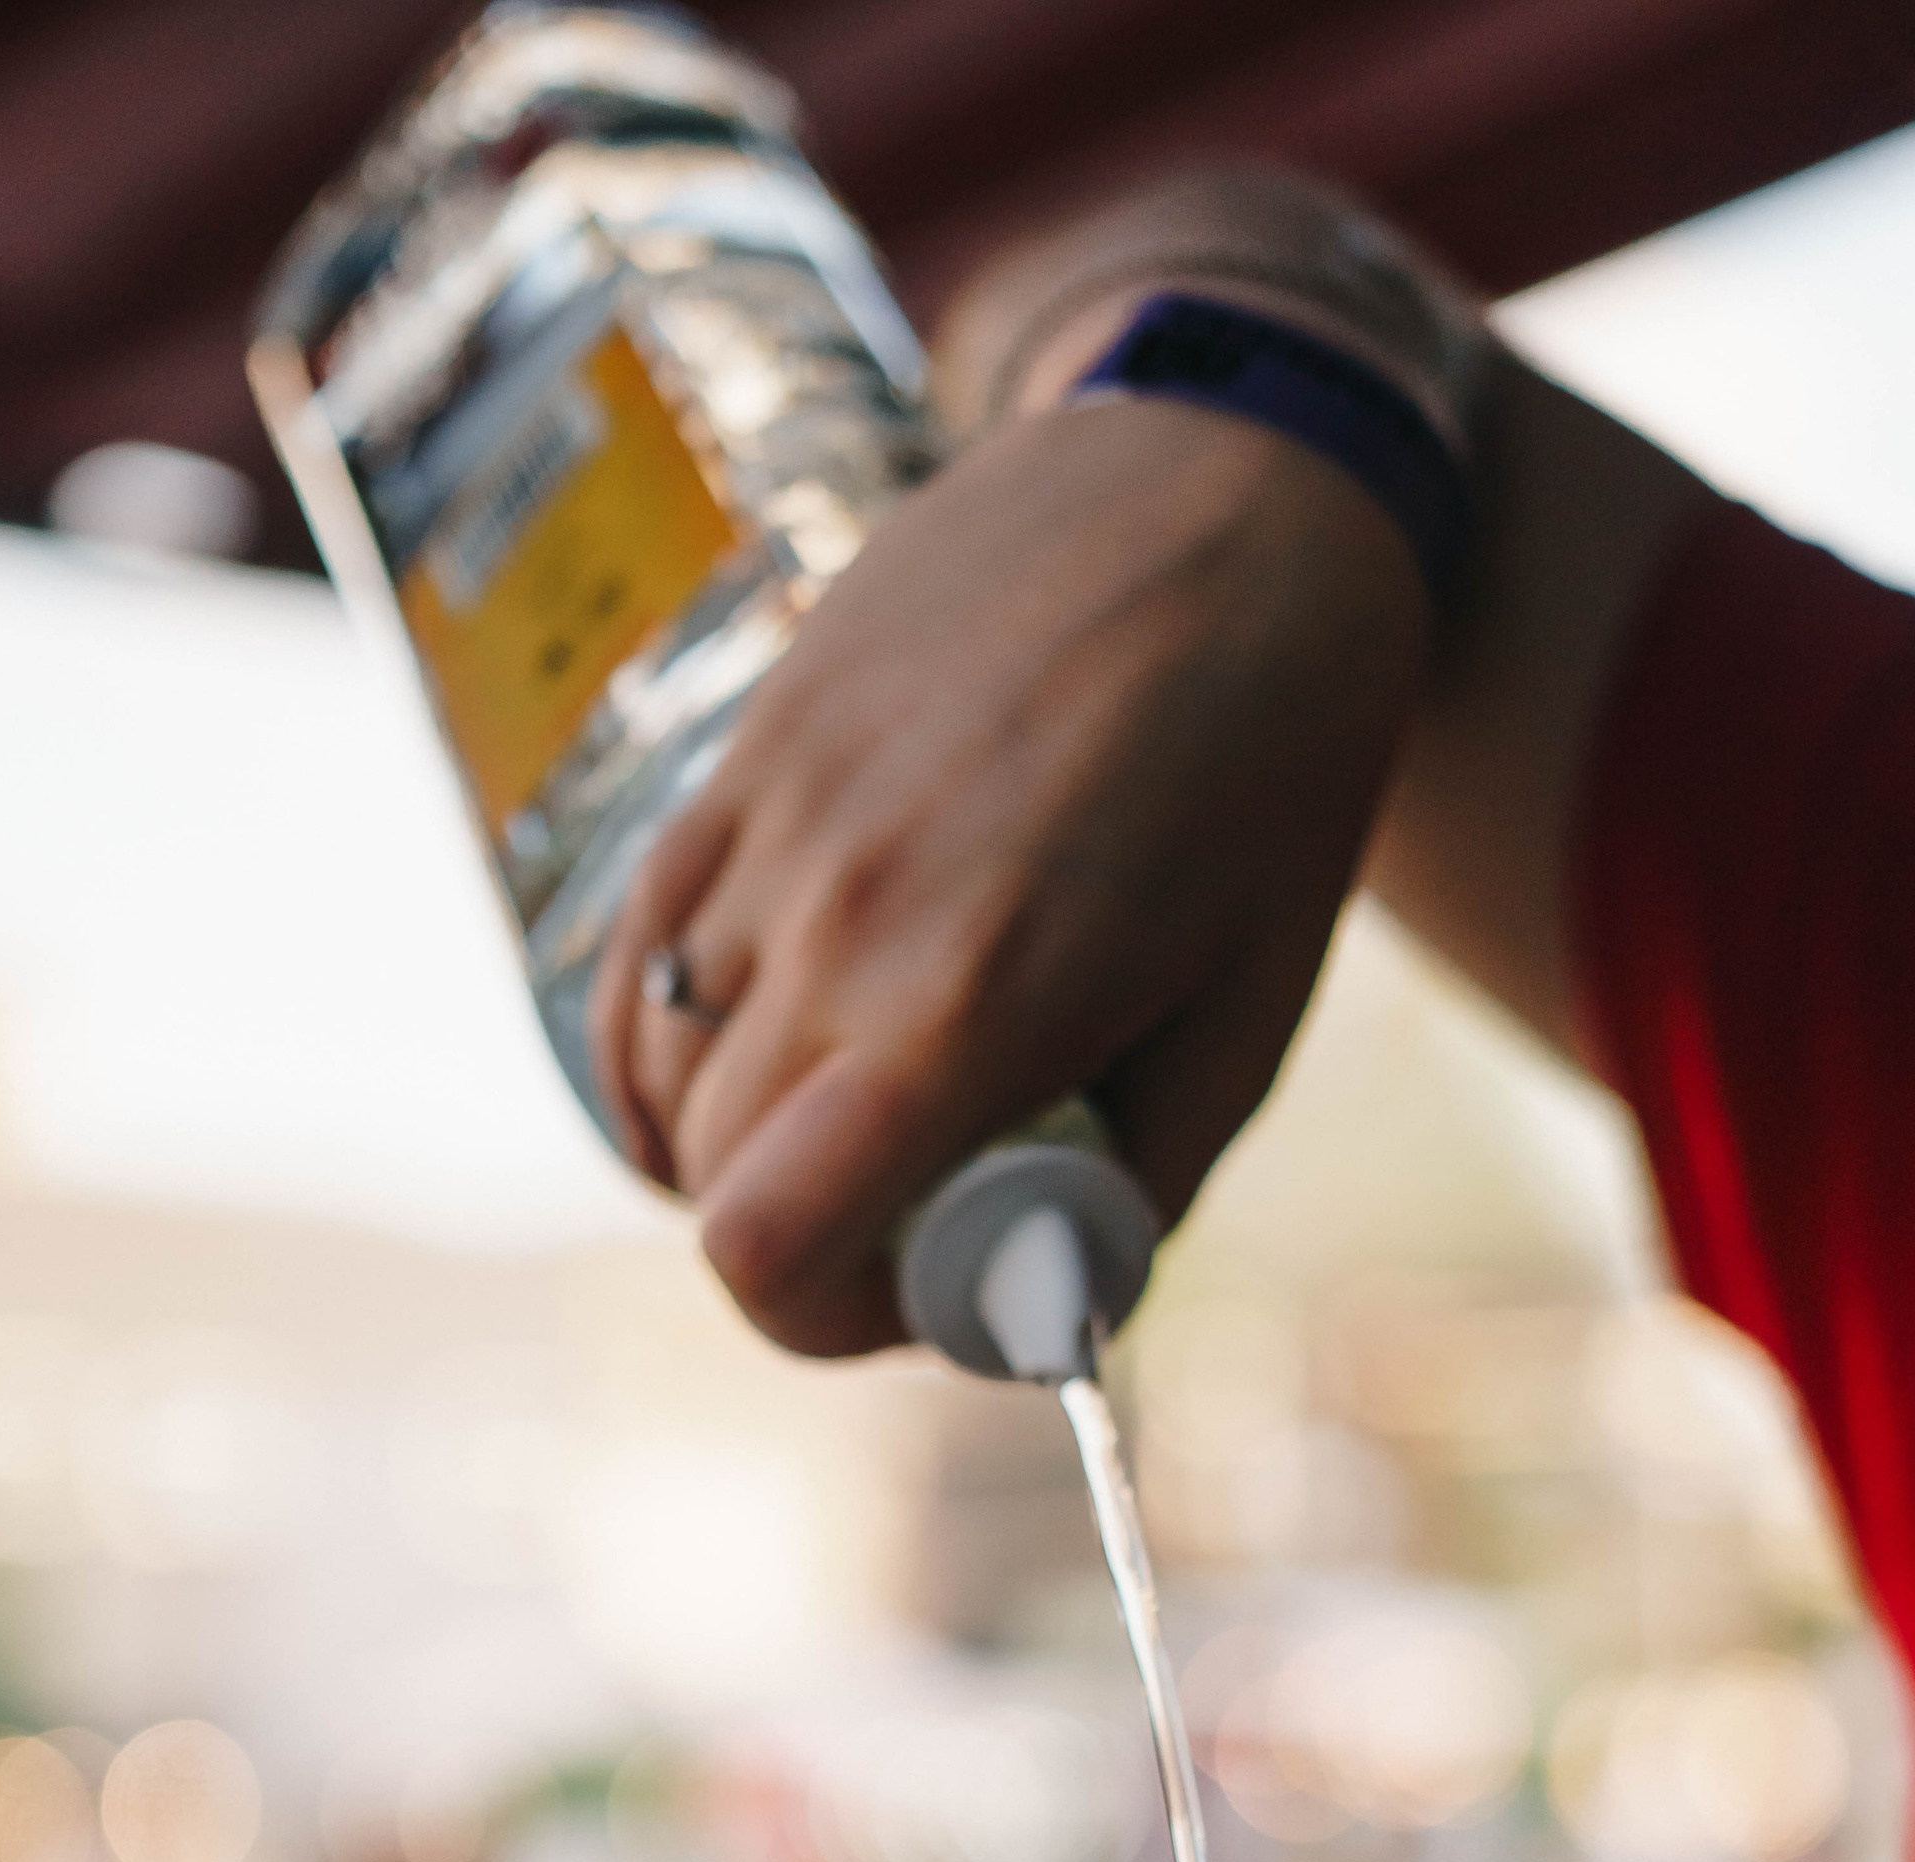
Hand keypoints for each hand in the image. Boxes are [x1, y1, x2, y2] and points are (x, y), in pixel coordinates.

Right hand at [590, 396, 1428, 1355]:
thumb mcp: (1248, 1021)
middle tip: (907, 1222)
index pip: (763, 1248)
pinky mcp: (744, 752)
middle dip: (799, 1246)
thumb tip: (1044, 1293)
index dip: (822, 1324)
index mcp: (966, 1004)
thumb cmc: (1273, 768)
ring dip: (732, 1143)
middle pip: (713, 1181)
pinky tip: (736, 1061)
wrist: (1231, 483)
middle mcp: (839, 918)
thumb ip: (1134, 1184)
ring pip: (664, 1072)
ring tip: (842, 1129)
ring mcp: (773, 824)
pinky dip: (666, 1043)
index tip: (906, 1303)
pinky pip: (641, 954)